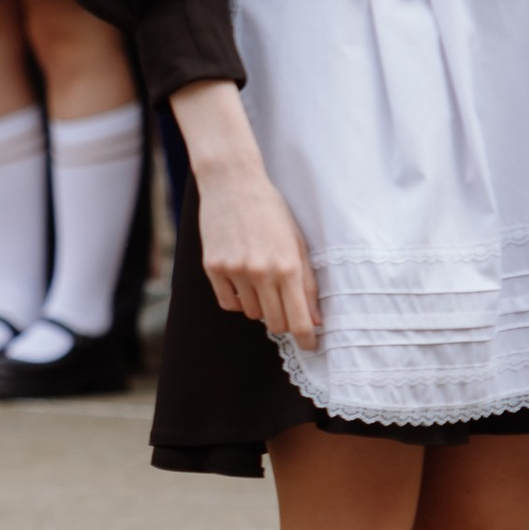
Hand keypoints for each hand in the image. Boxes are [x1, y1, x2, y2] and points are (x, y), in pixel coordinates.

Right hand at [175, 80, 319, 346]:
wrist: (232, 182)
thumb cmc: (270, 210)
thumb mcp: (297, 242)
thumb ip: (307, 283)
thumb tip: (315, 320)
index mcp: (287, 266)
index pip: (299, 320)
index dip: (307, 339)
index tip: (310, 346)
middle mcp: (261, 273)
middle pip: (275, 323)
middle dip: (284, 322)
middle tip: (285, 307)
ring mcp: (234, 271)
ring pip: (252, 313)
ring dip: (260, 305)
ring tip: (260, 276)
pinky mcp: (213, 268)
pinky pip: (228, 303)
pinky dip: (238, 299)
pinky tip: (242, 279)